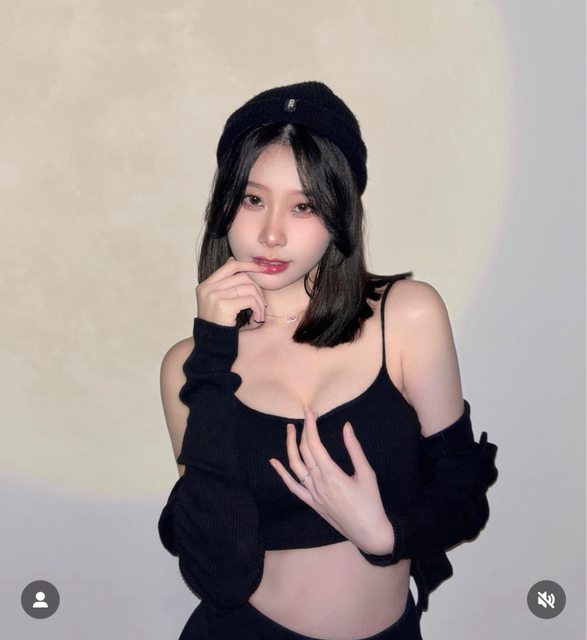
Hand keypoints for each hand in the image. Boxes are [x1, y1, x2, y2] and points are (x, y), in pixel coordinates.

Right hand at [196, 257, 267, 326]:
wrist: (211, 346)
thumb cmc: (218, 325)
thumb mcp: (217, 301)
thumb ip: (224, 284)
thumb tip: (232, 260)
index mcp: (205, 286)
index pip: (230, 266)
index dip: (248, 265)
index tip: (261, 269)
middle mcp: (207, 289)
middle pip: (243, 277)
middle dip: (257, 289)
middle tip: (261, 303)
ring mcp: (214, 296)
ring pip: (248, 288)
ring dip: (259, 301)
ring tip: (259, 313)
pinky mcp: (223, 305)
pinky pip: (249, 300)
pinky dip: (258, 308)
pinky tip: (257, 318)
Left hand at [269, 406, 394, 554]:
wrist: (369, 533)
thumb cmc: (372, 503)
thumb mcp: (367, 474)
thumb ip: (354, 449)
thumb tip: (346, 426)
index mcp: (332, 474)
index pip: (314, 443)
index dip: (310, 425)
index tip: (310, 410)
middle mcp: (318, 483)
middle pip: (304, 451)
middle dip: (303, 430)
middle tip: (306, 414)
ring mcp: (312, 494)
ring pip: (294, 466)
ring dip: (290, 446)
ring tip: (290, 430)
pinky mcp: (311, 503)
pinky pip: (293, 487)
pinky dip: (282, 473)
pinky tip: (274, 462)